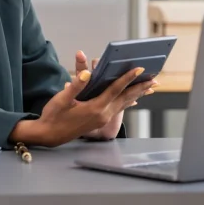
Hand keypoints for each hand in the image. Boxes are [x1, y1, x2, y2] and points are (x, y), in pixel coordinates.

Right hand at [10, 59, 153, 147]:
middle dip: (140, 87)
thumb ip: (76, 86)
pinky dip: (128, 102)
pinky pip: (118, 109)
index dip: (127, 78)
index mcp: (95, 108)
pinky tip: (134, 101)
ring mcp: (102, 119)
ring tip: (150, 88)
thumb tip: (87, 73)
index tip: (139, 69)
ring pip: (124, 104)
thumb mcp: (62, 99)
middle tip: (155, 79)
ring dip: (137, 94)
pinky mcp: (99, 121)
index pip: (115, 89)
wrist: (48, 135)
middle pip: (126, 98)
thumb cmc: (54, 115)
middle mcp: (103, 114)